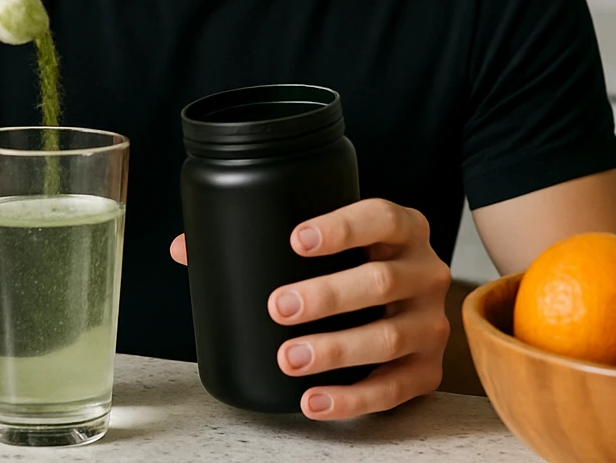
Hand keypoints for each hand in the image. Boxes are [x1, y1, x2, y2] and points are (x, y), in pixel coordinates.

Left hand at [167, 198, 451, 420]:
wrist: (413, 310)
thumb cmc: (360, 267)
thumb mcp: (331, 245)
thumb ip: (262, 239)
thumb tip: (185, 248)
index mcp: (403, 230)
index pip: (380, 216)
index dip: (342, 226)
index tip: (297, 239)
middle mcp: (425, 272)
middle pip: (382, 280)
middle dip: (328, 295)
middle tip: (279, 306)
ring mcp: (430, 324)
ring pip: (389, 336)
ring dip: (336, 349)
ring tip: (289, 357)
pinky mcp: (428, 371)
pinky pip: (393, 389)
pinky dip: (351, 398)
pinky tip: (314, 398)